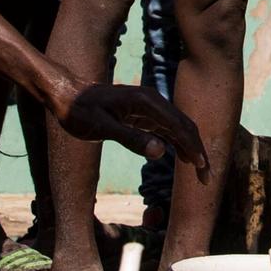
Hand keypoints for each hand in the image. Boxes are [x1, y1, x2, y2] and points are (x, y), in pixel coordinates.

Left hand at [51, 78, 209, 173]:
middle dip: (197, 150)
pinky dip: (176, 143)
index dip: (193, 148)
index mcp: (146, 102)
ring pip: (177, 128)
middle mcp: (152, 101)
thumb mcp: (101, 128)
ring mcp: (148, 107)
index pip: (179, 127)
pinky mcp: (141, 113)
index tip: (203, 168)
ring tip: (199, 171)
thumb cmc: (78, 110)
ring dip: (189, 148)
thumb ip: (131, 139)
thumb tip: (162, 151)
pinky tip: (181, 157)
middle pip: (184, 126)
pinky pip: (166, 129)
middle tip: (206, 177)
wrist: (64, 94)